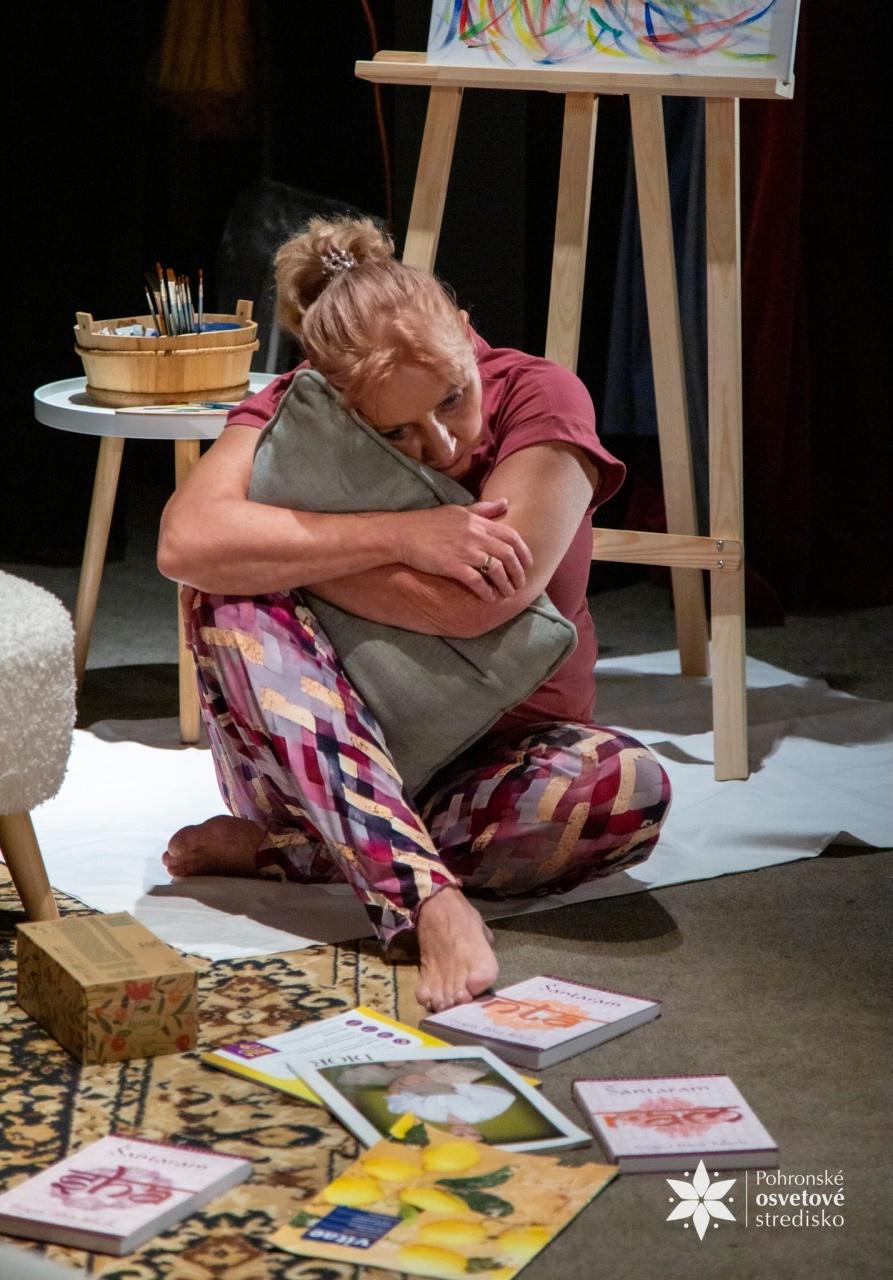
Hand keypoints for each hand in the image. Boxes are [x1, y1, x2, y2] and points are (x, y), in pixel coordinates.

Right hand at [391, 499, 533, 600]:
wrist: (402, 534)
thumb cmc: (428, 522)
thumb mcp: (458, 510)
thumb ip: (483, 509)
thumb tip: (505, 502)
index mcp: (477, 521)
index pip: (511, 536)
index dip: (524, 552)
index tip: (527, 565)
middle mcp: (475, 535)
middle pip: (508, 554)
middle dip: (518, 572)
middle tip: (520, 584)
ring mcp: (464, 551)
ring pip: (496, 570)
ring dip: (505, 584)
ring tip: (507, 594)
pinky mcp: (452, 566)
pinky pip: (477, 581)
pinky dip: (486, 592)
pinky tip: (489, 598)